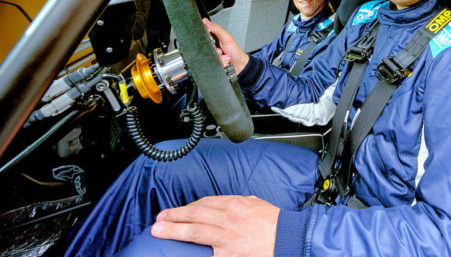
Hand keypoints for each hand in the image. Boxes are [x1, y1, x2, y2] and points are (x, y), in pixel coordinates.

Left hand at [151, 195, 279, 255]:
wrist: (290, 239)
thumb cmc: (276, 223)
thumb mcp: (256, 204)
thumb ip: (239, 204)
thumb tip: (224, 206)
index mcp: (235, 204)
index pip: (204, 203)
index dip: (187, 207)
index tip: (177, 211)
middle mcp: (228, 219)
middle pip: (194, 214)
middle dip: (173, 216)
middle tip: (158, 219)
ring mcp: (226, 238)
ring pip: (194, 231)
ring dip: (173, 230)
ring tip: (158, 230)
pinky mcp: (228, 256)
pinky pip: (206, 255)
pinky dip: (193, 253)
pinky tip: (180, 253)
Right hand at [203, 19, 248, 72]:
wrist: (239, 64)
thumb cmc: (235, 51)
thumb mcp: (226, 38)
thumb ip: (217, 29)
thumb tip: (206, 21)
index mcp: (215, 38)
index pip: (205, 35)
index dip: (208, 39)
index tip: (213, 42)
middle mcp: (213, 46)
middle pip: (206, 48)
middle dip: (215, 51)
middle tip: (221, 51)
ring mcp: (213, 54)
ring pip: (209, 56)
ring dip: (219, 58)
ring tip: (225, 56)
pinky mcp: (214, 62)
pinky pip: (211, 62)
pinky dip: (219, 63)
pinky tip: (224, 61)